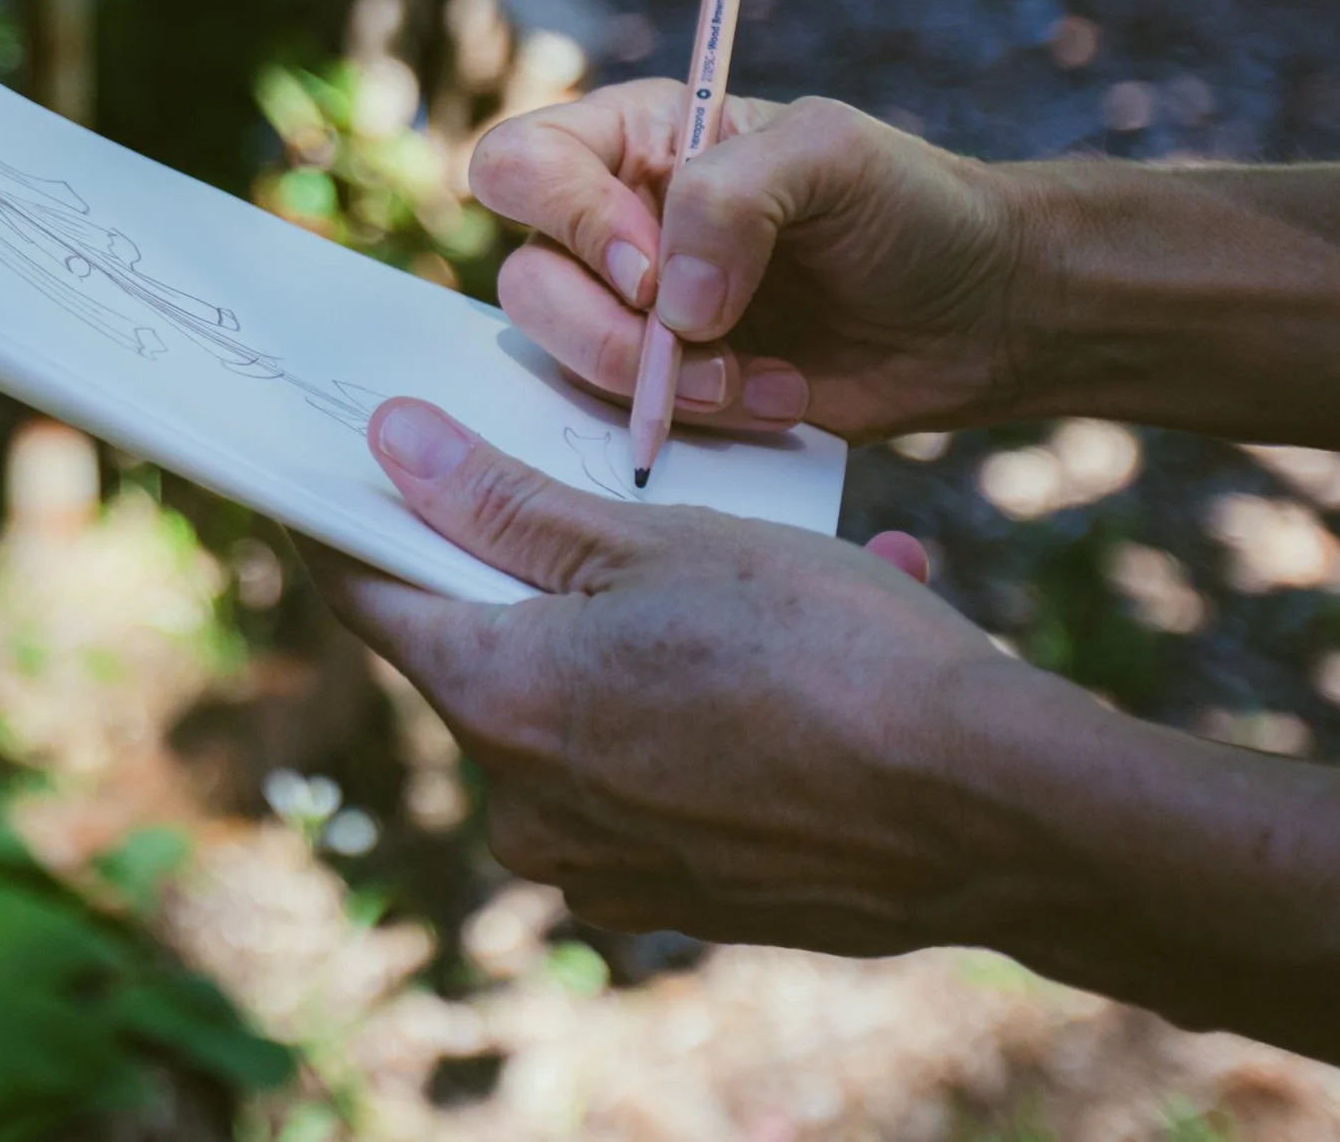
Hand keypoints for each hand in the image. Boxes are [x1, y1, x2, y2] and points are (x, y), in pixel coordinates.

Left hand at [309, 398, 1061, 952]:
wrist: (986, 811)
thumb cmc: (824, 651)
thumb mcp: (658, 543)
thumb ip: (508, 503)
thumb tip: (390, 443)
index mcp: (499, 702)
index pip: (371, 598)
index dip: (355, 523)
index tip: (353, 468)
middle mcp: (526, 805)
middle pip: (485, 654)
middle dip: (543, 570)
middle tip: (614, 497)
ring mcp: (601, 864)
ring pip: (589, 710)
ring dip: (650, 635)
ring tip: (768, 568)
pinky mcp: (678, 897)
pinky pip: (659, 776)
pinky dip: (704, 712)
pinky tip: (799, 660)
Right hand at [470, 80, 1037, 439]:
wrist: (983, 313)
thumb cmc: (913, 208)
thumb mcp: (832, 156)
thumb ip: (732, 198)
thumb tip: (667, 303)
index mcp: (636, 142)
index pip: (521, 165)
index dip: (566, 221)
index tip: (652, 268)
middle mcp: (616, 228)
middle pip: (525, 280)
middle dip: (605, 328)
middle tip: (701, 334)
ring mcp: (637, 318)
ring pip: (561, 359)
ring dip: (654, 383)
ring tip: (754, 374)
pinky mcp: (670, 393)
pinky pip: (622, 421)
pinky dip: (697, 422)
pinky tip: (777, 397)